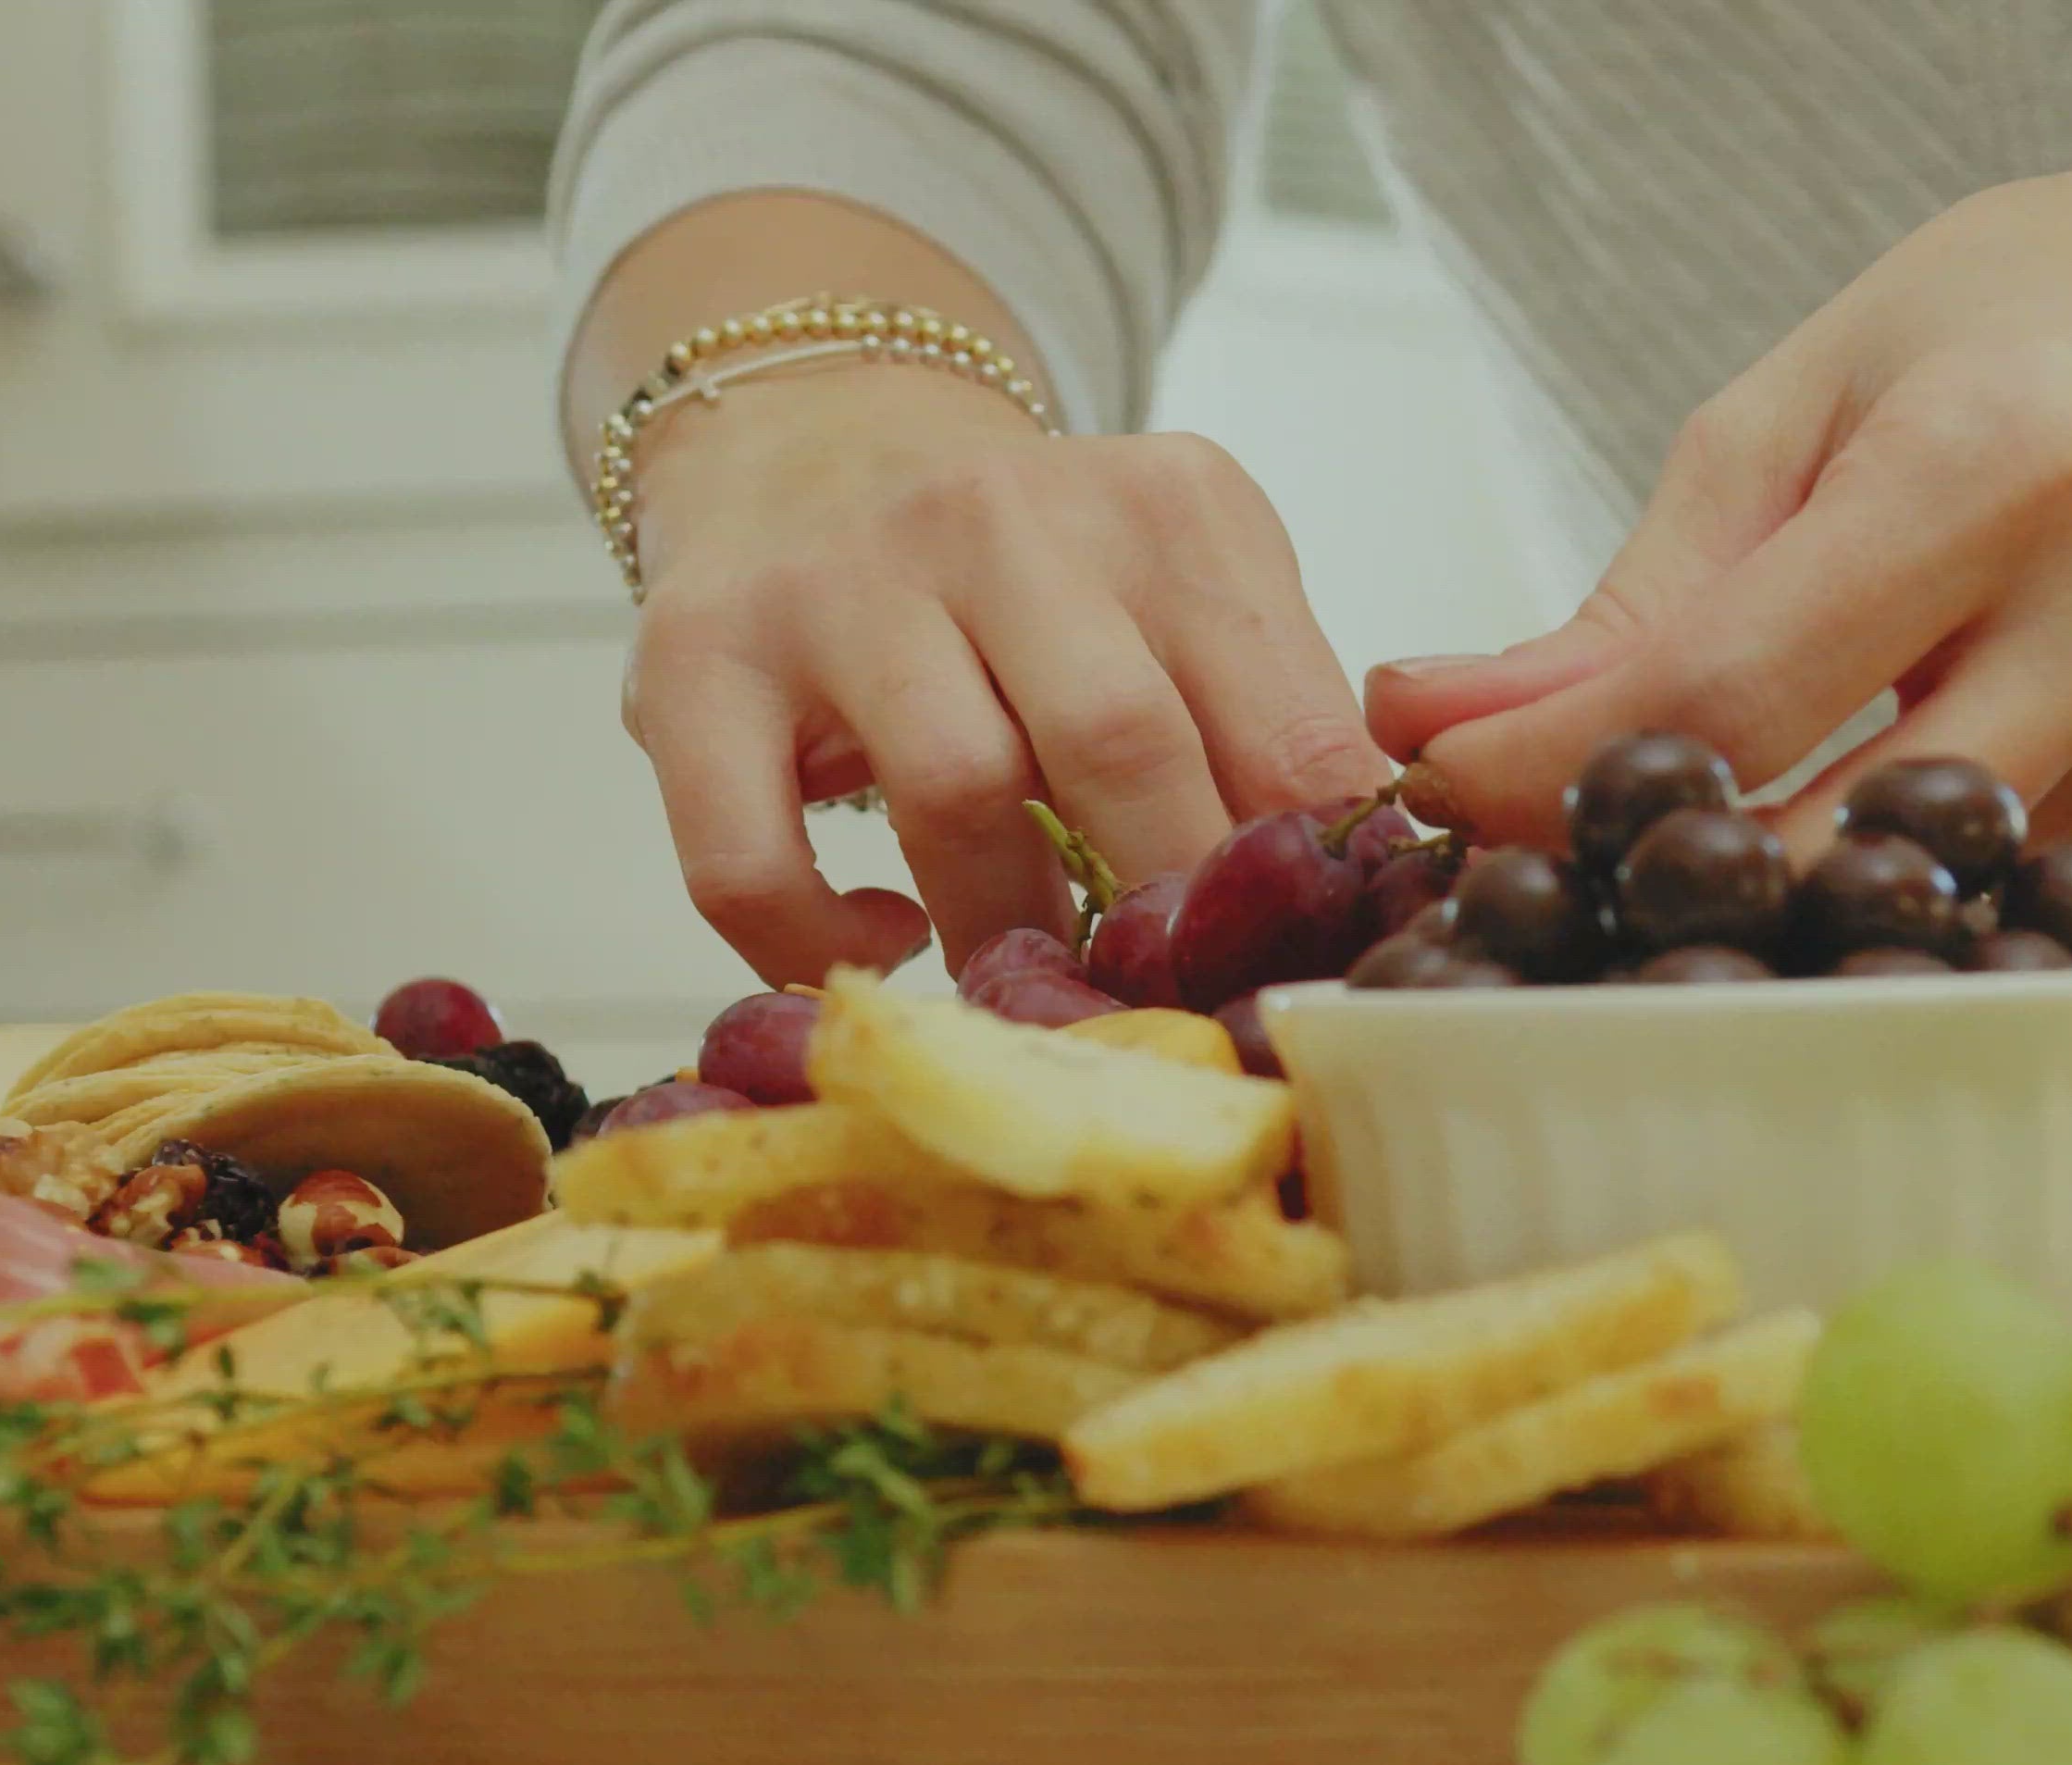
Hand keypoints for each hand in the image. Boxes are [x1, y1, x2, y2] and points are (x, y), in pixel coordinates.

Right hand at [621, 364, 1381, 986]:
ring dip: (1008, 934)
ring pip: (956, 795)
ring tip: (1035, 981)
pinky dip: (819, 941)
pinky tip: (887, 940)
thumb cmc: (1030, 579)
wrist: (811, 444)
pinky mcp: (699, 662)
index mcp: (1166, 507)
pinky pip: (750, 857)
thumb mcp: (1184, 598)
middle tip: (1176, 1013)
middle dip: (1164, 914)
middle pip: (1121, 742)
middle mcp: (1001, 513)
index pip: (1281, 723)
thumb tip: (1372, 900)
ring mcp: (843, 581)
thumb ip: (1273, 722)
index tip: (1315, 990)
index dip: (1307, 888)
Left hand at [1371, 124, 2071, 876]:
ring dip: (1771, 906)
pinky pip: (2001, 901)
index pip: (1730, 695)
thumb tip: (1439, 727)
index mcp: (2001, 465)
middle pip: (1829, 841)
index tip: (1435, 794)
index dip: (1555, 775)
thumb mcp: (1802, 403)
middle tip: (1526, 870)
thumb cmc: (2024, 335)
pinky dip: (1899, 884)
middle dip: (1651, 877)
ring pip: (1918, 906)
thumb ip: (1630, 595)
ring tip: (1672, 851)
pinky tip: (1857, 819)